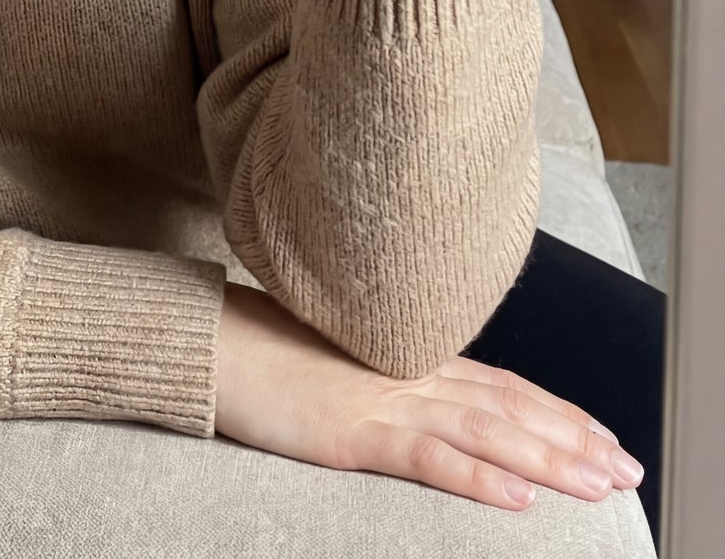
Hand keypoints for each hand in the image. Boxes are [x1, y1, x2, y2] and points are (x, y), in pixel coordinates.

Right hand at [213, 280, 645, 513]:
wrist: (212, 342)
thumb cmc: (268, 351)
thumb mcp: (345, 360)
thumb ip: (391, 375)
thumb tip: (433, 399)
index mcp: (408, 357)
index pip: (502, 383)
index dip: (558, 410)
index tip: (603, 434)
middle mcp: (408, 373)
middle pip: (509, 407)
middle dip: (574, 439)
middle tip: (627, 468)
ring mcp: (383, 400)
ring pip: (485, 432)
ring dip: (548, 460)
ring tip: (597, 484)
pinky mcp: (353, 432)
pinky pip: (427, 457)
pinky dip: (476, 479)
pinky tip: (516, 499)